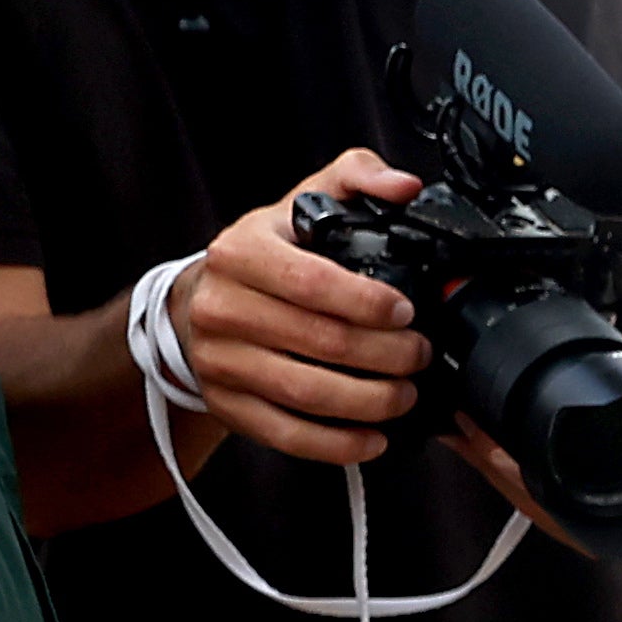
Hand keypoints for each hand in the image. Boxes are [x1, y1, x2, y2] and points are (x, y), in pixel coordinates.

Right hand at [160, 151, 432, 467]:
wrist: (200, 304)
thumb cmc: (267, 256)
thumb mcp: (303, 202)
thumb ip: (355, 178)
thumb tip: (403, 186)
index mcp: (241, 252)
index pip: (312, 281)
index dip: (369, 302)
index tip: (408, 312)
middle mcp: (222, 306)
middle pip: (320, 342)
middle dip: (387, 356)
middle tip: (420, 356)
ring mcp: (221, 360)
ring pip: (307, 393)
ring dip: (372, 401)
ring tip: (406, 394)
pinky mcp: (228, 405)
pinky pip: (288, 434)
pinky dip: (339, 443)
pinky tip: (375, 437)